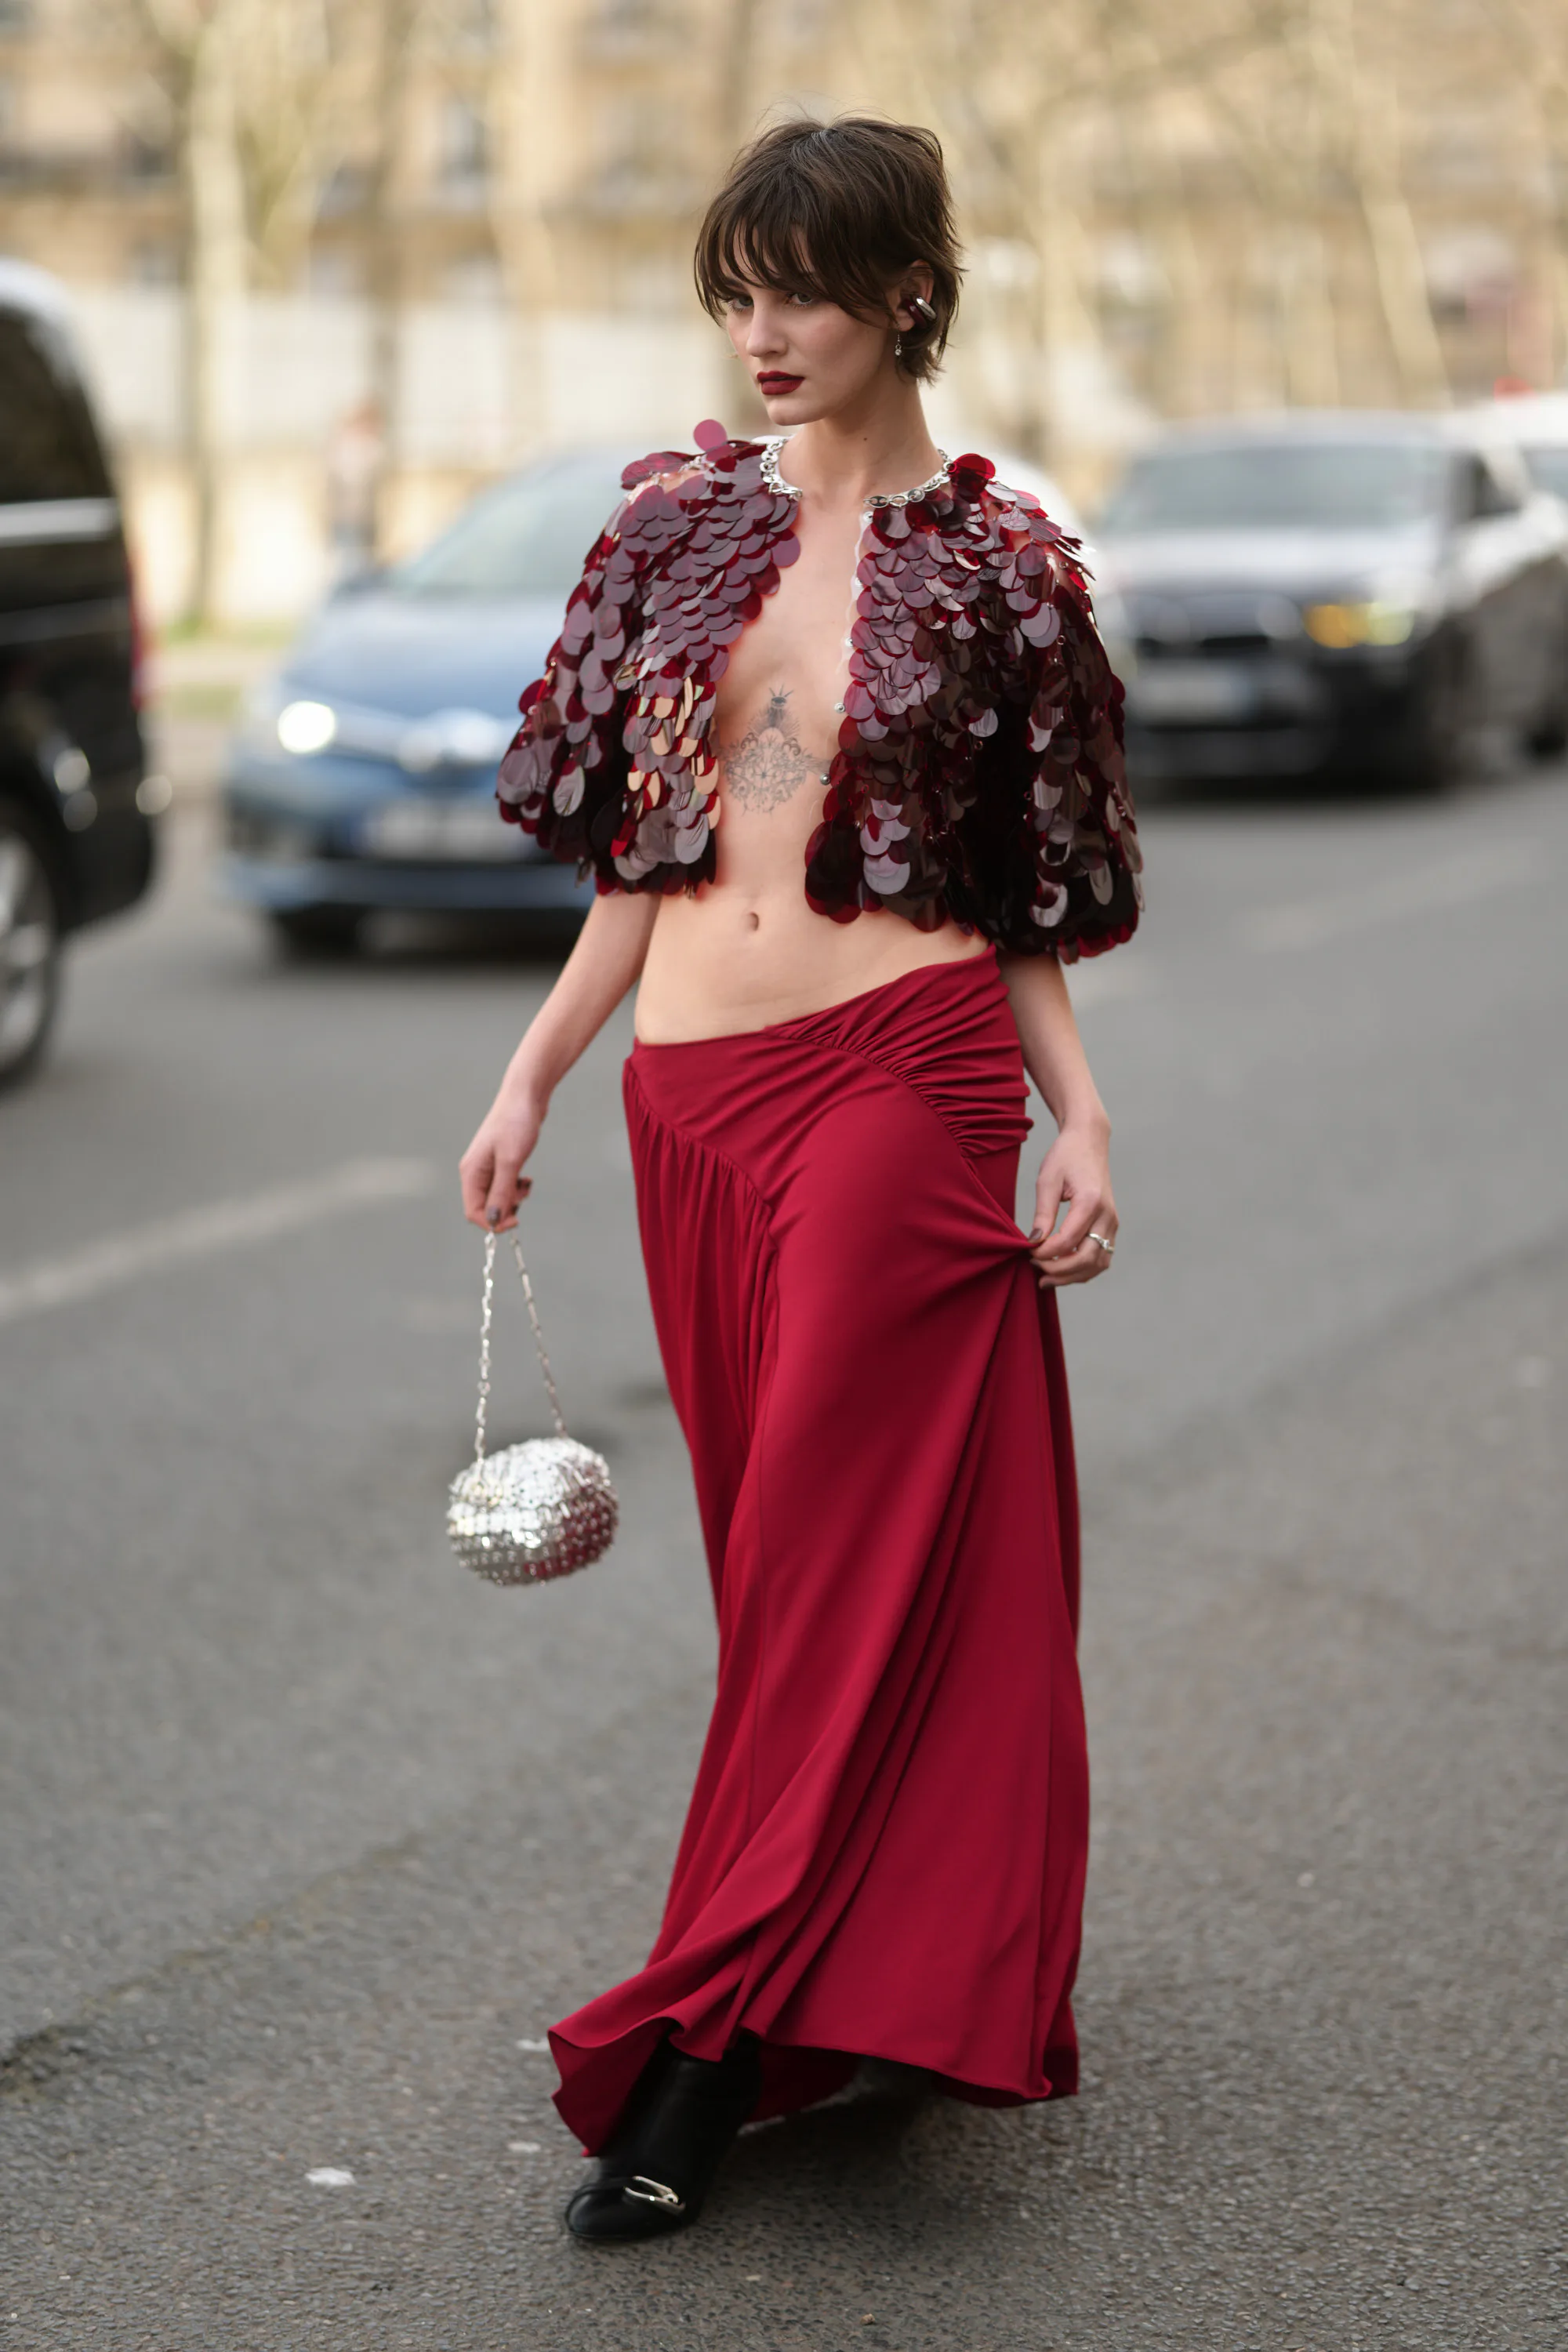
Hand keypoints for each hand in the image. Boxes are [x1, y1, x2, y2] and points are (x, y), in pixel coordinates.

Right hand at [459, 1080, 543, 1230]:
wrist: (526, 1095)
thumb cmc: (516, 1123)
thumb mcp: (510, 1161)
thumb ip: (501, 1192)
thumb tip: (493, 1221)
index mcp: (471, 1172)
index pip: (473, 1211)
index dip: (493, 1222)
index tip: (516, 1220)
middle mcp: (475, 1171)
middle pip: (484, 1207)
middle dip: (504, 1209)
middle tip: (523, 1196)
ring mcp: (487, 1167)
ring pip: (496, 1198)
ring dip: (513, 1198)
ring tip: (526, 1184)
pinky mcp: (499, 1163)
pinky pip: (504, 1186)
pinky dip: (516, 1188)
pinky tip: (526, 1178)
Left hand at [1027, 1120, 1116, 1288]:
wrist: (1089, 1141)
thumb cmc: (1066, 1156)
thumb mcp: (1047, 1180)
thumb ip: (1043, 1214)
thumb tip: (1034, 1242)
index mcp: (1091, 1201)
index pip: (1068, 1240)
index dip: (1046, 1253)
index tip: (1028, 1253)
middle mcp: (1107, 1215)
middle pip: (1087, 1258)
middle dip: (1059, 1270)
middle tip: (1035, 1269)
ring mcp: (1112, 1222)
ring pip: (1098, 1263)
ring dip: (1073, 1276)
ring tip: (1047, 1278)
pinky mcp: (1111, 1226)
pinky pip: (1102, 1256)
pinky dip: (1084, 1269)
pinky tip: (1063, 1269)